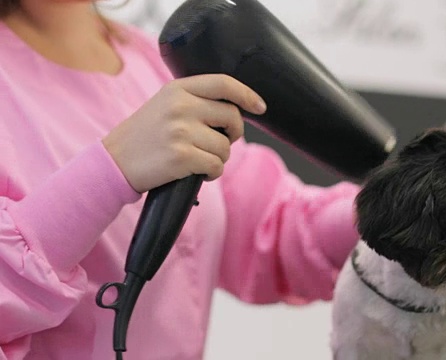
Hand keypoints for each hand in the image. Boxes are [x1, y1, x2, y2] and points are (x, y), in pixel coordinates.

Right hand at [103, 74, 265, 192]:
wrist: (112, 162)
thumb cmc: (144, 137)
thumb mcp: (164, 106)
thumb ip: (194, 102)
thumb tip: (234, 112)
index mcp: (178, 89)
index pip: (223, 83)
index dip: (247, 95)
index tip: (260, 107)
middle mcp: (181, 106)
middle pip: (231, 116)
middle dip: (233, 134)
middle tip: (221, 143)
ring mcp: (181, 131)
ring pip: (225, 147)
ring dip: (219, 159)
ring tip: (200, 161)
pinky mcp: (182, 157)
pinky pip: (216, 166)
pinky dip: (212, 174)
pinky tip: (199, 174)